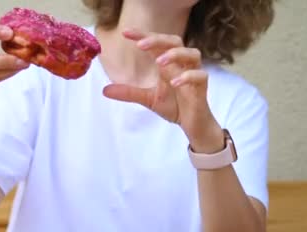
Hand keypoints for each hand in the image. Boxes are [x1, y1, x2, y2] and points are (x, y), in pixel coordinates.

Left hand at [103, 29, 223, 152]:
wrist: (192, 124)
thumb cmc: (174, 106)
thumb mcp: (147, 99)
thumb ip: (129, 93)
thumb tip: (104, 90)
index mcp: (168, 64)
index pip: (157, 44)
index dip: (143, 36)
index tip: (125, 33)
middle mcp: (181, 64)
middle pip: (175, 41)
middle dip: (158, 40)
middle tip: (140, 44)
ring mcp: (193, 74)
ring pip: (192, 54)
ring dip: (175, 54)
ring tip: (160, 61)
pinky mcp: (202, 88)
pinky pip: (200, 76)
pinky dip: (187, 76)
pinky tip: (174, 82)